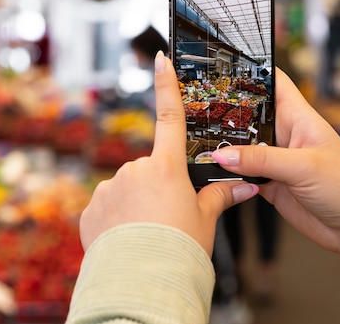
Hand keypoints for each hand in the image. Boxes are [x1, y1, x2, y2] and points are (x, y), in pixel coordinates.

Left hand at [80, 51, 258, 254]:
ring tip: (145, 234)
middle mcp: (134, 170)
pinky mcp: (91, 207)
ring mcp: (108, 187)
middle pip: (148, 170)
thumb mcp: (204, 221)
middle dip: (156, 187)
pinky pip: (106, 207)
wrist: (141, 281)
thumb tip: (248, 186)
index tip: (159, 58)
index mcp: (166, 167)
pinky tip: (125, 239)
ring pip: (126, 189)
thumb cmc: (178, 250)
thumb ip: (219, 197)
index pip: (169, 117)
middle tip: (166, 219)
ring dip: (134, 205)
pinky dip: (116, 219)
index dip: (165, 85)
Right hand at [212, 68, 339, 285]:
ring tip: (197, 141)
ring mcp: (274, 159)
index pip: (273, 83)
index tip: (223, 67)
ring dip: (223, 146)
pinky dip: (226, 173)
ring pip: (240, 146)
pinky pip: (240, 172)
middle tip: (197, 109)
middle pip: (248, 115)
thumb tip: (223, 155)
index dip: (252, 71)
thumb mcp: (303, 167)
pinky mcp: (268, 182)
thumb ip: (261, 160)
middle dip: (225, 111)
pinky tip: (212, 171)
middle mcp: (284, 135)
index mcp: (298, 118)